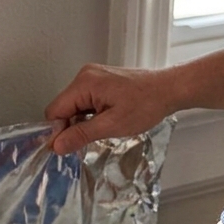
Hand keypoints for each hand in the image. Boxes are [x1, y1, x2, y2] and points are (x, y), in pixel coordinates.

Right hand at [44, 64, 180, 154]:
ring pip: (73, 106)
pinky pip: (84, 101)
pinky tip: (103, 121)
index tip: (68, 147)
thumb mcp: (112, 125)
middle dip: (70, 126)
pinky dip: (89, 115)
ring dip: (81, 121)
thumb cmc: (146, 104)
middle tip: (88, 140)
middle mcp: (85, 76)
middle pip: (62, 108)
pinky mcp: (100, 81)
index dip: (58, 131)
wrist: (169, 90)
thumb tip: (57, 145)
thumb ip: (81, 135)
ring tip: (102, 128)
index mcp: (84, 83)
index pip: (54, 111)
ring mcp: (92, 77)